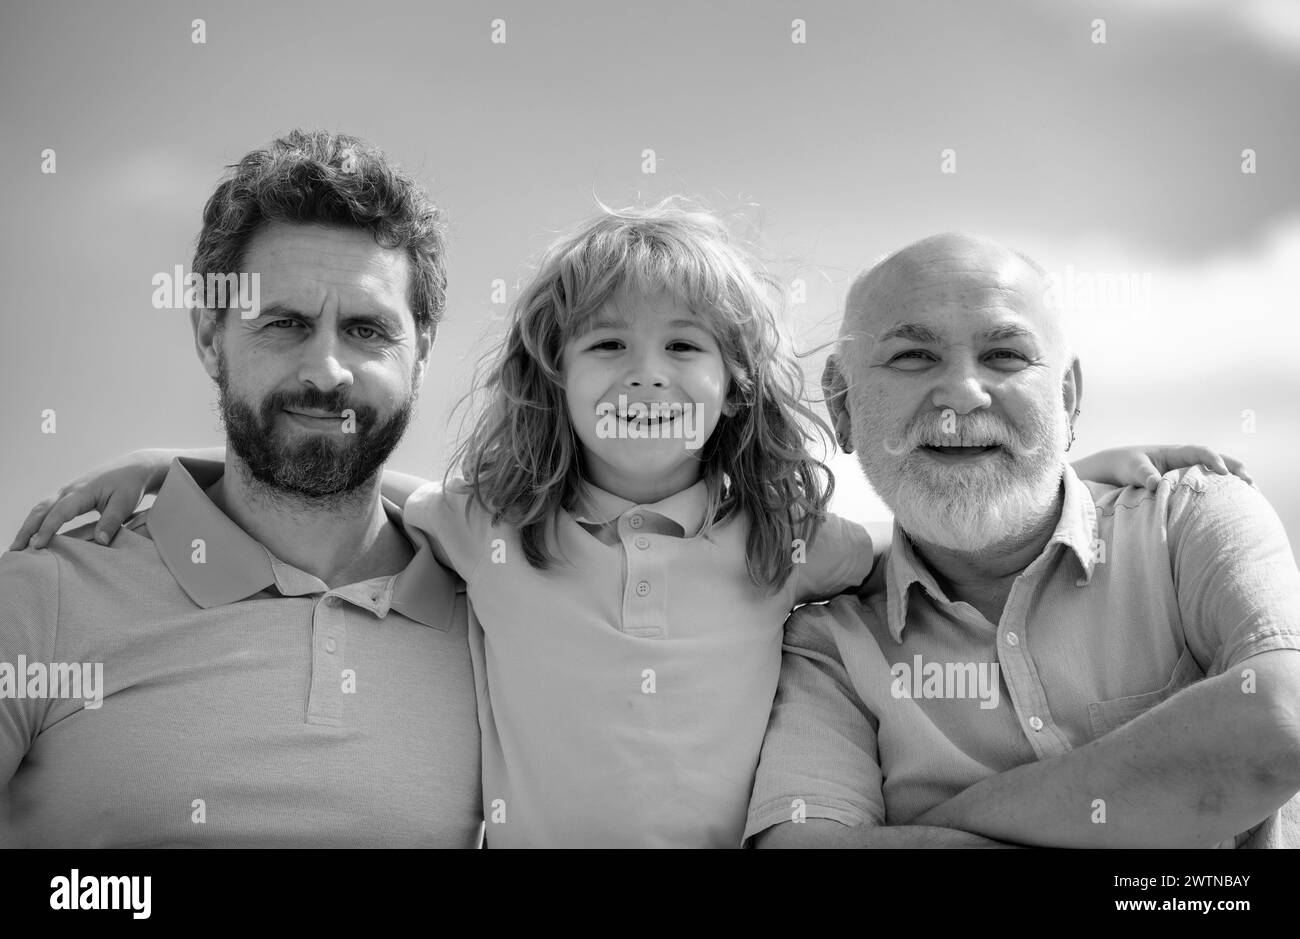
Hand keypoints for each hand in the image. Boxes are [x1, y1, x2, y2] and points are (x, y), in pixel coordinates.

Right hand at [10, 450, 166, 550]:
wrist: (134, 468)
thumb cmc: (130, 486)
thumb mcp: (125, 502)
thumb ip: (112, 521)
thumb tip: (101, 542)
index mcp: (82, 491)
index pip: (60, 512)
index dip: (48, 529)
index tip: (37, 545)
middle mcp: (70, 490)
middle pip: (42, 509)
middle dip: (27, 529)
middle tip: (16, 549)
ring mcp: (67, 491)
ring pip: (41, 508)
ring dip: (28, 525)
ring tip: (18, 545)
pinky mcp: (70, 495)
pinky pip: (48, 507)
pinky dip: (37, 520)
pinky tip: (34, 534)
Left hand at [1073, 444, 1252, 491]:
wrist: (1118, 468)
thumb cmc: (1125, 465)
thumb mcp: (1132, 468)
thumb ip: (1144, 474)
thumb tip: (1157, 484)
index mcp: (1174, 452)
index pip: (1200, 452)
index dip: (1213, 460)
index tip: (1221, 472)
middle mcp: (1186, 460)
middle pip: (1217, 460)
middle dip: (1234, 469)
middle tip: (1250, 483)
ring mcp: (1188, 471)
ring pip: (1216, 473)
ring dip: (1234, 481)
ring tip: (1252, 495)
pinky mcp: (1187, 483)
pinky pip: (1209, 485)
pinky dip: (1222, 491)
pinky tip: (1235, 504)